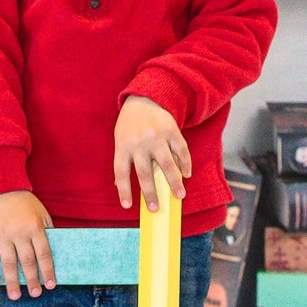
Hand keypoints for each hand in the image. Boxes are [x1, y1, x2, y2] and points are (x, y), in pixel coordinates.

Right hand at [0, 190, 54, 298]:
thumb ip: (48, 231)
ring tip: (15, 296)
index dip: (48, 271)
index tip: (51, 285)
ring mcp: (3, 234)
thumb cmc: (25, 203)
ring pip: (8, 263)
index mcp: (35, 227)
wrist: (1, 188)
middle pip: (27, 261)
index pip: (44, 254)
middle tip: (35, 294)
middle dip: (32, 280)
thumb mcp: (42, 213)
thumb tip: (55, 253)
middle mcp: (19, 232)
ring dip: (12, 282)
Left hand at [114, 95, 189, 211]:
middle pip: (144, 172)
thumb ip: (123, 160)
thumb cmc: (130, 125)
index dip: (123, 190)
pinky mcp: (171, 130)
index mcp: (123, 146)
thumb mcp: (121, 139)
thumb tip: (120, 186)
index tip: (127, 206)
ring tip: (180, 195)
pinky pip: (180, 150)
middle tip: (156, 208)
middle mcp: (139, 143)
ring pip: (166, 164)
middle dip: (150, 193)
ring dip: (174, 182)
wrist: (144, 99)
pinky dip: (185, 164)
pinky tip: (186, 175)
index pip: (121, 172)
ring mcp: (156, 136)